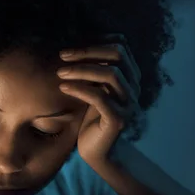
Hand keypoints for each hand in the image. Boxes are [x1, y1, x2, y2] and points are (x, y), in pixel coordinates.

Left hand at [57, 34, 142, 165]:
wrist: (97, 152)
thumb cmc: (91, 119)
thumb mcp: (93, 88)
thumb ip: (93, 70)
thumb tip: (74, 46)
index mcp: (131, 77)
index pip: (120, 47)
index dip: (95, 42)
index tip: (71, 49)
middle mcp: (134, 88)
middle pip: (117, 56)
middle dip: (87, 52)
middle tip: (63, 56)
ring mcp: (129, 104)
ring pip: (110, 74)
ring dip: (81, 70)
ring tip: (60, 72)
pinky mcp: (118, 120)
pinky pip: (99, 97)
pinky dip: (79, 89)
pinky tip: (63, 88)